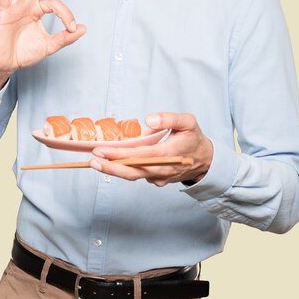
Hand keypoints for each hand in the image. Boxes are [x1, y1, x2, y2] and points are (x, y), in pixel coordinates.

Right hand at [0, 0, 86, 96]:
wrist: (4, 64)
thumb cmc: (23, 53)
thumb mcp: (48, 46)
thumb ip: (65, 38)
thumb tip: (83, 29)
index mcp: (38, 10)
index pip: (56, 4)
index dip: (67, 14)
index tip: (72, 28)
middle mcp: (27, 4)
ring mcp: (15, 6)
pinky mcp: (3, 12)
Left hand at [89, 113, 213, 186]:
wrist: (205, 160)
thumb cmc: (194, 138)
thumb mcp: (188, 122)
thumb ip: (169, 118)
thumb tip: (148, 119)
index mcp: (167, 155)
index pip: (138, 156)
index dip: (119, 154)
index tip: (102, 150)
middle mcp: (161, 170)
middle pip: (132, 171)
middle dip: (110, 166)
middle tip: (92, 159)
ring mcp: (159, 178)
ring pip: (133, 176)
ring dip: (113, 170)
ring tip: (95, 162)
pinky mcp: (157, 180)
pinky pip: (138, 175)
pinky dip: (124, 170)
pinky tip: (111, 162)